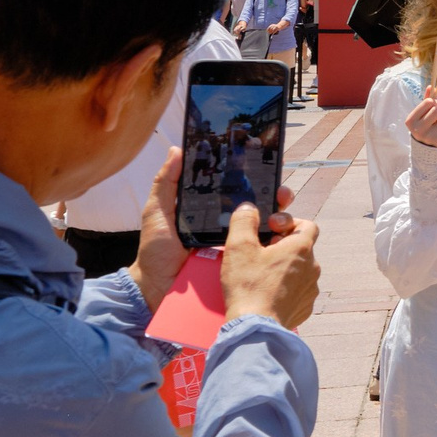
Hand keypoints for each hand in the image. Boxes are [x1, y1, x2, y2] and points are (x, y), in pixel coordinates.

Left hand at [133, 152, 298, 311]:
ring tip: (280, 217)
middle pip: (260, 207)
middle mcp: (229, 225)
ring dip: (281, 219)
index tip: (266, 169)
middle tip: (281, 194)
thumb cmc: (155, 250)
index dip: (255, 179)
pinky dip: (275, 244)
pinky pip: (262, 252)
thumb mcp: (157, 212)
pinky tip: (280, 237)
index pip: (239, 191)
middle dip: (276, 197)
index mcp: (211, 210)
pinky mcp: (240, 263)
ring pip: (267, 228)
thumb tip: (176, 150)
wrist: (157, 286)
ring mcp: (237, 245)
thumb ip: (165, 182)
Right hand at [219, 202, 319, 329]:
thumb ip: (244, 220)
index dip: (290, 223)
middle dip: (282, 246)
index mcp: (302, 248)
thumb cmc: (248, 286)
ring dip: (284, 268)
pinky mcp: (305, 306)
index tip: (271, 230)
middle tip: (260, 252)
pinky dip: (285, 288)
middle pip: (302, 248)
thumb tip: (249, 208)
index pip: (308, 225)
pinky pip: (298, 290)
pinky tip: (266, 292)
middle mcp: (313, 267)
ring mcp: (311, 288)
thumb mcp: (239, 246)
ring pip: (300, 270)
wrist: (255, 326)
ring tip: (260, 274)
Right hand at [406, 87, 436, 147]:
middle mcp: (418, 129)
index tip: (436, 106)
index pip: (428, 102)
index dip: (435, 102)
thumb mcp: (422, 113)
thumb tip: (431, 86)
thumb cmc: (425, 124)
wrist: (426, 146)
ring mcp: (429, 137)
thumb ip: (426, 100)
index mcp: (411, 120)